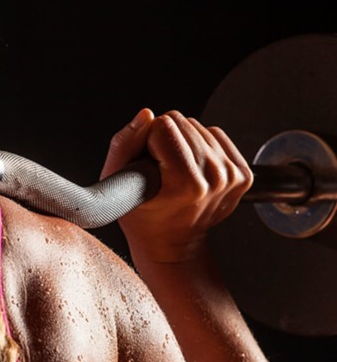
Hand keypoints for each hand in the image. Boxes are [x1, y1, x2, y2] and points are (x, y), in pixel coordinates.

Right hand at [101, 109, 252, 262]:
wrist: (172, 246)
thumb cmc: (143, 219)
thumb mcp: (118, 183)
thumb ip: (125, 144)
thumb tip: (146, 115)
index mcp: (187, 183)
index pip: (163, 125)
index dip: (147, 142)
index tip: (148, 167)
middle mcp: (216, 178)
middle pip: (183, 121)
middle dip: (166, 140)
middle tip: (161, 171)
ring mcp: (233, 176)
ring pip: (200, 126)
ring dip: (183, 143)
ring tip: (175, 172)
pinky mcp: (243, 174)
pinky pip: (217, 134)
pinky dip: (201, 147)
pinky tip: (191, 168)